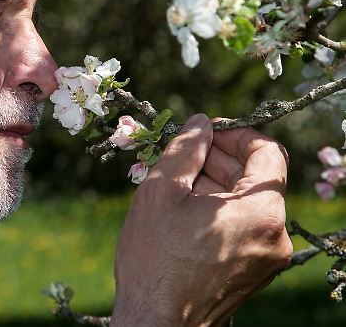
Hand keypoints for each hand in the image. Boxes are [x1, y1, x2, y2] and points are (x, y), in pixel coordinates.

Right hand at [111, 114, 291, 326]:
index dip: (236, 134)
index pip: (267, 153)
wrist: (155, 322)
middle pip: (257, 180)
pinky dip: (219, 214)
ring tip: (177, 185)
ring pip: (247, 205)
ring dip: (216, 188)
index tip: (205, 133)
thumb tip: (200, 123)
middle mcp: (275, 235)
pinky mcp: (254, 274)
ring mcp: (267, 259)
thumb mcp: (161, 191)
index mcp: (261, 211)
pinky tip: (184, 214)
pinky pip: (243, 230)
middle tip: (183, 155)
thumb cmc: (155, 259)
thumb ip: (185, 149)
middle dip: (219, 161)